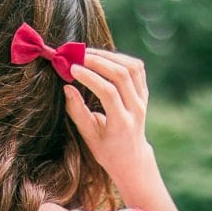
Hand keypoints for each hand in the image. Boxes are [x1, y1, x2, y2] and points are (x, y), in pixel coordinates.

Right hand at [62, 48, 151, 181]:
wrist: (131, 156)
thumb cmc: (105, 149)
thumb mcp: (88, 135)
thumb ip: (77, 111)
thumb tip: (67, 86)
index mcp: (121, 123)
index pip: (108, 93)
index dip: (90, 78)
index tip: (72, 69)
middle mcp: (136, 109)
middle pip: (122, 75)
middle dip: (98, 61)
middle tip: (77, 56)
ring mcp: (143, 100)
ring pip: (132, 67)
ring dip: (109, 56)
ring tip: (88, 54)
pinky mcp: (144, 92)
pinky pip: (137, 68)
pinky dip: (120, 58)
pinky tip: (103, 57)